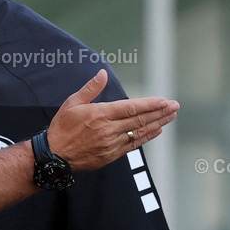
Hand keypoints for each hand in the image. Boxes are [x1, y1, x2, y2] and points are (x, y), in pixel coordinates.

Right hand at [48, 69, 178, 170]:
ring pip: (140, 132)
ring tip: (170, 116)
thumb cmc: (62, 128)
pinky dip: (147, 137)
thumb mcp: (72, 103)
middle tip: (175, 106)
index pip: (131, 108)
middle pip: (140, 120)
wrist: (54, 156)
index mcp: (100, 114)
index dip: (150, 104)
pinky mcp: (111, 155)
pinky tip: (156, 131)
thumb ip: (90, 89)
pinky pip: (133, 144)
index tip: (164, 101)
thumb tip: (102, 74)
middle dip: (160, 112)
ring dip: (158, 124)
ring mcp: (111, 144)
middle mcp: (108, 129)